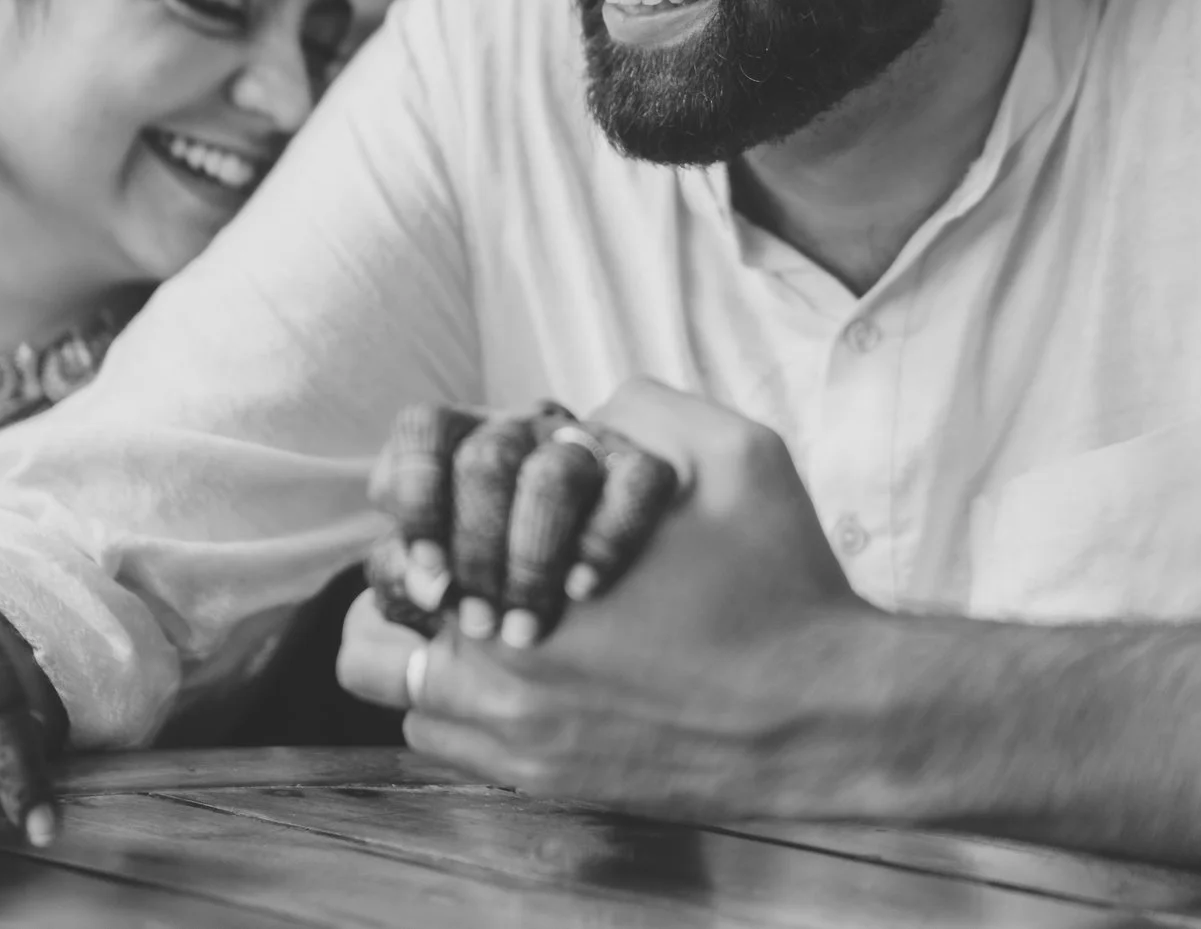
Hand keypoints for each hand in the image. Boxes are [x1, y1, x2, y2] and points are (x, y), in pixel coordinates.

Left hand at [341, 380, 879, 816]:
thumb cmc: (781, 585)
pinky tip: (548, 682)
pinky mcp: (554, 790)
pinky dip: (481, 719)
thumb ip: (645, 410)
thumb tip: (582, 414)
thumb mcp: (735, 455)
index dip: (415, 539)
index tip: (452, 534)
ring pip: (412, 711)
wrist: (829, 716)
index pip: (393, 568)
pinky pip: (464, 756)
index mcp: (525, 590)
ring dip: (439, 668)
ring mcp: (523, 750)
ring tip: (506, 631)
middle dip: (405, 610)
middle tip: (461, 583)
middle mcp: (502, 685)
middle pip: (370, 653)